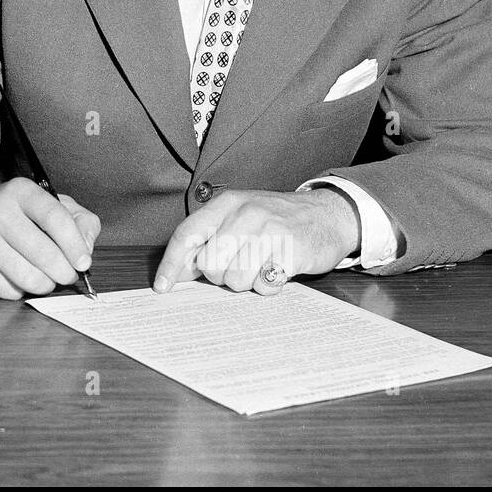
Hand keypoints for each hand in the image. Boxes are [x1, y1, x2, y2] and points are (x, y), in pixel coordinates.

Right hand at [0, 178, 99, 298]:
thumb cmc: (19, 217)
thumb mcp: (52, 206)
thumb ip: (81, 221)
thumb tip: (86, 249)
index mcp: (20, 191)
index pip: (55, 218)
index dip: (74, 244)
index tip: (83, 262)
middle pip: (44, 254)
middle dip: (64, 272)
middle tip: (67, 275)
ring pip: (29, 278)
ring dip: (45, 285)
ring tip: (46, 278)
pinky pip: (10, 291)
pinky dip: (22, 291)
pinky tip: (19, 278)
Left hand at [152, 187, 358, 295]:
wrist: (329, 214)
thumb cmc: (278, 220)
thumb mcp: (240, 218)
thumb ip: (209, 239)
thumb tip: (177, 273)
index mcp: (227, 204)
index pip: (187, 234)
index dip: (171, 264)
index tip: (161, 288)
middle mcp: (245, 213)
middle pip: (209, 264)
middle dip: (220, 275)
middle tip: (240, 265)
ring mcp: (270, 230)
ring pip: (235, 279)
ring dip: (246, 282)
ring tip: (261, 266)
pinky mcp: (292, 250)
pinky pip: (264, 285)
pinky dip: (268, 286)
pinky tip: (277, 270)